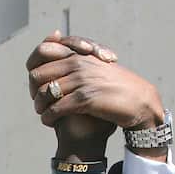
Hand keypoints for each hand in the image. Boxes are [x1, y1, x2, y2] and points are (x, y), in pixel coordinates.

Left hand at [26, 33, 161, 151]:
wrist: (139, 101)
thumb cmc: (118, 88)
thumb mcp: (97, 69)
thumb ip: (80, 64)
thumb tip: (61, 64)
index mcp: (80, 54)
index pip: (43, 51)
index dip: (35, 70)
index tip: (38, 85)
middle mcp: (78, 63)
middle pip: (38, 74)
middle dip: (34, 91)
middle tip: (39, 103)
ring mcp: (82, 80)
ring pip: (45, 92)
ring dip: (40, 107)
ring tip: (43, 114)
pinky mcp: (86, 98)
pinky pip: (56, 108)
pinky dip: (48, 117)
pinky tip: (50, 122)